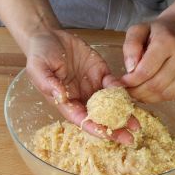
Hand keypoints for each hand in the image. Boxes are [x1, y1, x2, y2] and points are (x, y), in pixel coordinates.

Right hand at [25, 29, 138, 143]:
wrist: (50, 36)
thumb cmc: (40, 54)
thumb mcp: (38, 67)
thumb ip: (48, 83)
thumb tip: (60, 96)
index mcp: (65, 101)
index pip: (81, 119)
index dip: (94, 128)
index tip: (107, 135)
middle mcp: (81, 98)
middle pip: (99, 118)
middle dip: (114, 129)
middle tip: (130, 139)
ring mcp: (92, 87)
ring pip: (110, 105)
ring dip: (123, 115)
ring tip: (136, 124)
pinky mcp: (101, 73)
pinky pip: (114, 85)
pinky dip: (122, 92)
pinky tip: (131, 99)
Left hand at [120, 17, 174, 102]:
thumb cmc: (157, 31)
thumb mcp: (138, 30)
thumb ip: (130, 46)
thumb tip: (130, 69)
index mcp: (168, 41)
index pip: (145, 71)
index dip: (130, 81)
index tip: (121, 83)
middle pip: (155, 85)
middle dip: (137, 92)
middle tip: (127, 90)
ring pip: (164, 94)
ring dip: (147, 97)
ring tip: (138, 91)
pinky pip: (173, 96)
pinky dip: (159, 97)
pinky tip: (151, 90)